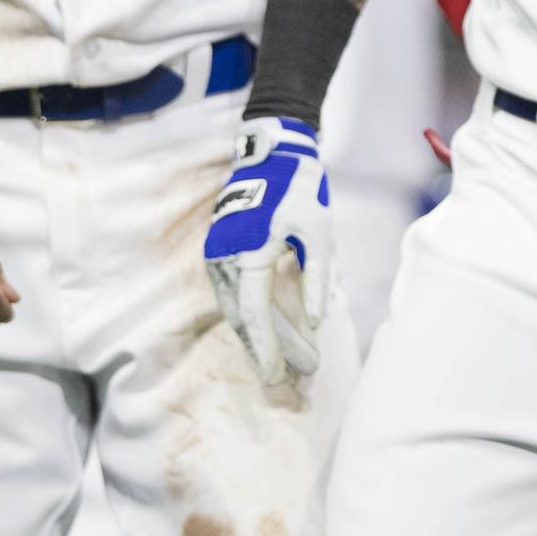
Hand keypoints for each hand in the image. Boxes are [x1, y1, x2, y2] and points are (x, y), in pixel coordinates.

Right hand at [205, 117, 333, 383]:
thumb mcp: (319, 233)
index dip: (269, 348)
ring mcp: (218, 255)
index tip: (282, 376)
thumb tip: (316, 321)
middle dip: (269, 350)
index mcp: (249, 252)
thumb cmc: (301, 194)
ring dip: (260, 337)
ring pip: (235, 310)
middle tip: (295, 378)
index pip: (255, 313)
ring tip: (287, 362)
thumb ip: (317, 278)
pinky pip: (234, 295)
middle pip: (244, 318)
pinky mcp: (220, 253)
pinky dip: (251, 316)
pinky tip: (271, 332)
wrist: (273, 157)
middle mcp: (224, 257)